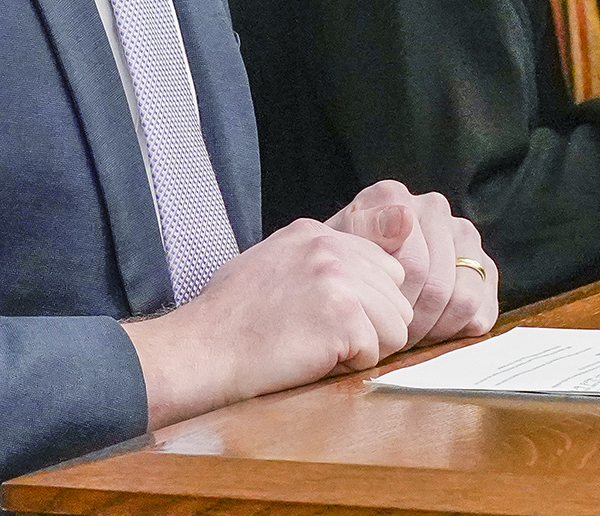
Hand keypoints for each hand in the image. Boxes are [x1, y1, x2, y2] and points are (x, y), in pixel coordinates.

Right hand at [119, 218, 410, 429]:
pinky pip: (377, 354)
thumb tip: (359, 278)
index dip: (367, 304)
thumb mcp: (271, 263)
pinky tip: (312, 360)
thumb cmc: (228, 320)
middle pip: (396, 298)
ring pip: (396, 327)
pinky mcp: (343, 317)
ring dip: (364, 349)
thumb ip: (315, 261)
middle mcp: (331, 247)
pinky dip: (349, 368)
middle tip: (324, 340)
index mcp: (315, 233)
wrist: (202, 349)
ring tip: (318, 349)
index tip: (333, 320)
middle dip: (372, 327)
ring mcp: (338, 279)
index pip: (383, 267)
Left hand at [326, 179, 498, 346]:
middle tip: (392, 337)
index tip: (378, 320)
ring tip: (411, 334)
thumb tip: (404, 218)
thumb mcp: (336, 253)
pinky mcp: (483, 264)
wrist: (352, 277)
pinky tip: (433, 330)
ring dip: (436, 329)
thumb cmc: (343, 270)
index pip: (412, 267)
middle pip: (438, 287)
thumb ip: (364, 231)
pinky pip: (483, 310)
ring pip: (465, 300)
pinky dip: (459, 331)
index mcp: (394, 197)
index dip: (394, 305)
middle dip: (414, 323)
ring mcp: (462, 233)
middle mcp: (432, 206)